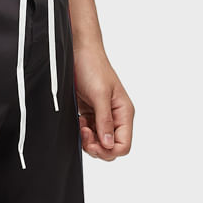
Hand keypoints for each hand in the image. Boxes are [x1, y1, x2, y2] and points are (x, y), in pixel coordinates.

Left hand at [74, 44, 133, 160]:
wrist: (78, 52)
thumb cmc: (93, 67)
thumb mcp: (100, 94)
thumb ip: (104, 120)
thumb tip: (108, 144)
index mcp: (124, 112)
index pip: (123, 145)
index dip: (109, 150)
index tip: (94, 143)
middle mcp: (115, 117)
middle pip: (111, 147)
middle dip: (97, 147)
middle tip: (85, 134)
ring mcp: (102, 116)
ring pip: (99, 142)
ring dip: (88, 140)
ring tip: (81, 125)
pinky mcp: (90, 113)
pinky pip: (89, 133)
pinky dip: (82, 132)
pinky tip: (78, 122)